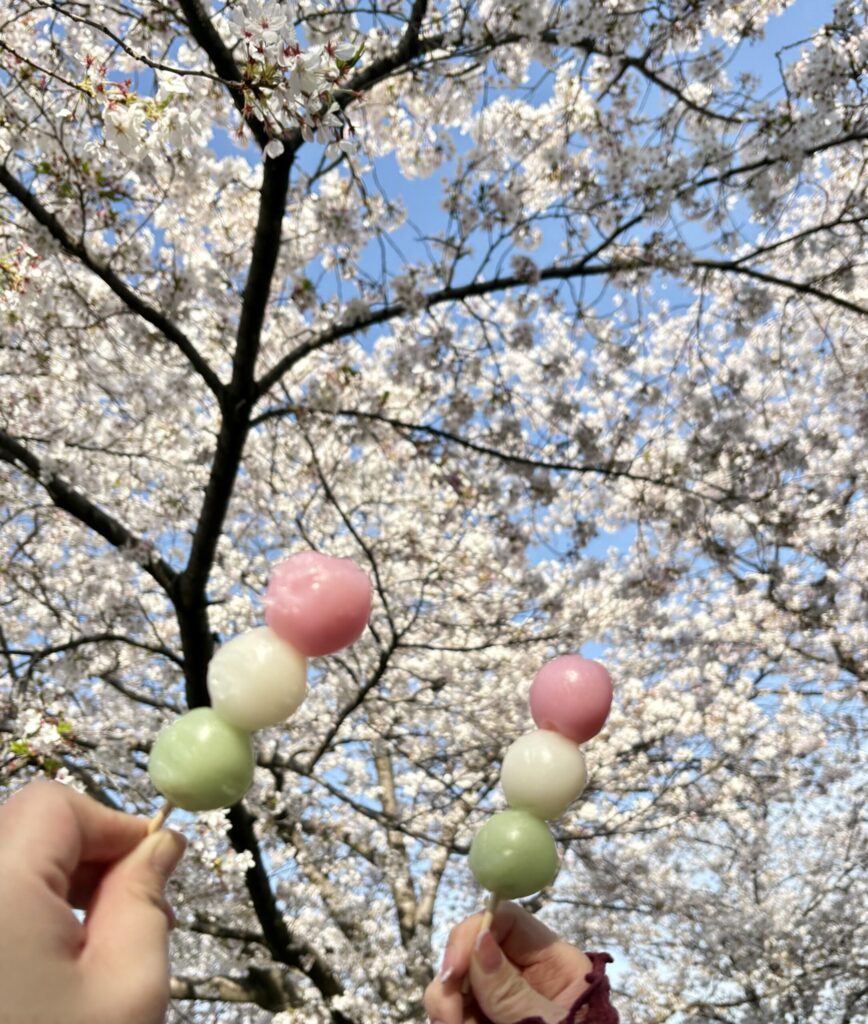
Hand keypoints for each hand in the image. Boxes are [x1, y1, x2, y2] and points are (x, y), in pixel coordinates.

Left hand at [0, 780, 185, 1023]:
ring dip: (52, 890)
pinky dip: (20, 918)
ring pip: (4, 865)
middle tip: (125, 914)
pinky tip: (43, 972)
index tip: (150, 867)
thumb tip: (160, 845)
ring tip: (85, 953)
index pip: (55, 805)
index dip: (111, 825)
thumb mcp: (125, 992)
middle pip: (23, 829)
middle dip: (83, 857)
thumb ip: (147, 900)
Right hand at [424, 901, 592, 1023]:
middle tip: (446, 1014)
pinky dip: (450, 1020)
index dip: (474, 931)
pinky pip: (458, 1012)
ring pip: (458, 983)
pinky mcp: (486, 1022)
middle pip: (474, 950)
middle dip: (453, 977)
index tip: (453, 967)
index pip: (508, 920)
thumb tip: (480, 939)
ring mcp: (502, 1000)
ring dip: (446, 1004)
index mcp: (555, 963)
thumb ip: (512, 991)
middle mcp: (524, 975)